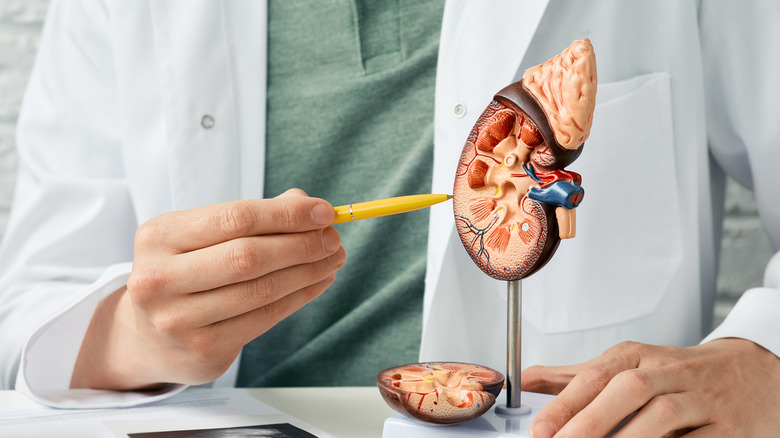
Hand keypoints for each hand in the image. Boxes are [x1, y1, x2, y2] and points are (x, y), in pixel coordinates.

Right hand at [71, 189, 344, 389]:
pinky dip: (299, 297)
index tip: (323, 211)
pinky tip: (317, 282)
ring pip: (261, 290)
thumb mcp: (203, 235)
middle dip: (301, 244)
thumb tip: (306, 204)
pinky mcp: (203, 350)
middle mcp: (160, 278)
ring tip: (333, 259)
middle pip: (249, 256)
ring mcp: (179, 320)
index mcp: (159, 236)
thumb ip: (253, 216)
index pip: (235, 218)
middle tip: (334, 238)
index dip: (286, 214)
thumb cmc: (186, 271)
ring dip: (307, 272)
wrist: (148, 336)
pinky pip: (265, 318)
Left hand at [523, 339, 779, 436]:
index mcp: (639, 356)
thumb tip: (525, 382)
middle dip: (592, 419)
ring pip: (663, 414)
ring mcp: (700, 399)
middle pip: (629, 389)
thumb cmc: (679, 372)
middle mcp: (669, 372)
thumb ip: (575, 376)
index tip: (540, 428)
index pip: (596, 374)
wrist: (752, 373)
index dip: (566, 401)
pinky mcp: (727, 427)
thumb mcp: (628, 363)